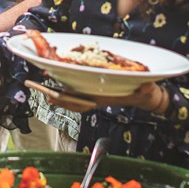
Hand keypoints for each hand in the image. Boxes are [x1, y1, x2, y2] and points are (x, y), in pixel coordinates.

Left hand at [29, 79, 167, 113]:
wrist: (145, 95)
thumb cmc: (145, 91)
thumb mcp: (147, 89)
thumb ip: (147, 89)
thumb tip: (147, 86)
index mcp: (106, 99)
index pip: (85, 101)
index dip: (70, 98)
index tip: (58, 94)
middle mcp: (96, 99)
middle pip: (73, 101)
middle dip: (56, 97)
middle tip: (41, 90)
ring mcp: (94, 96)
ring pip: (72, 99)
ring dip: (57, 96)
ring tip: (43, 90)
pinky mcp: (93, 92)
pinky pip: (76, 95)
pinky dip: (65, 93)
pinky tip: (56, 87)